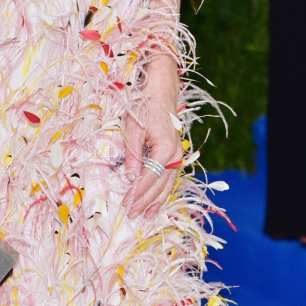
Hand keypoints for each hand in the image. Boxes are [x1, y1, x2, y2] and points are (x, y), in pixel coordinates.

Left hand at [123, 55, 181, 218]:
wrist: (162, 89)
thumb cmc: (145, 105)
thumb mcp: (133, 129)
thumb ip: (133, 155)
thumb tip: (130, 179)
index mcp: (165, 149)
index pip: (149, 178)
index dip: (138, 193)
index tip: (127, 205)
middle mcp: (175, 154)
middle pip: (160, 185)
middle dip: (146, 201)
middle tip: (134, 215)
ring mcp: (178, 154)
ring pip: (169, 183)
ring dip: (158, 200)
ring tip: (148, 215)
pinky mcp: (176, 152)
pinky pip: (171, 176)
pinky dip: (164, 189)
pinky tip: (159, 198)